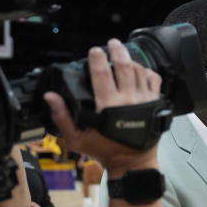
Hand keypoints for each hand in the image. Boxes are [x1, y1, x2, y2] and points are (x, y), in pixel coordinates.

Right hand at [43, 39, 161, 178]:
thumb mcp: (77, 137)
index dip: (97, 58)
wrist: (132, 163)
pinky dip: (148, 72)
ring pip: (140, 71)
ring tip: (124, 56)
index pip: (102, 73)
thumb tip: (50, 96)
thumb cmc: (105, 150)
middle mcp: (129, 99)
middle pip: (124, 66)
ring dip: (131, 60)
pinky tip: (141, 70)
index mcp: (109, 105)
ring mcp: (145, 100)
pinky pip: (155, 81)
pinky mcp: (156, 104)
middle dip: (117, 51)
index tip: (95, 51)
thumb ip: (62, 116)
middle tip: (112, 43)